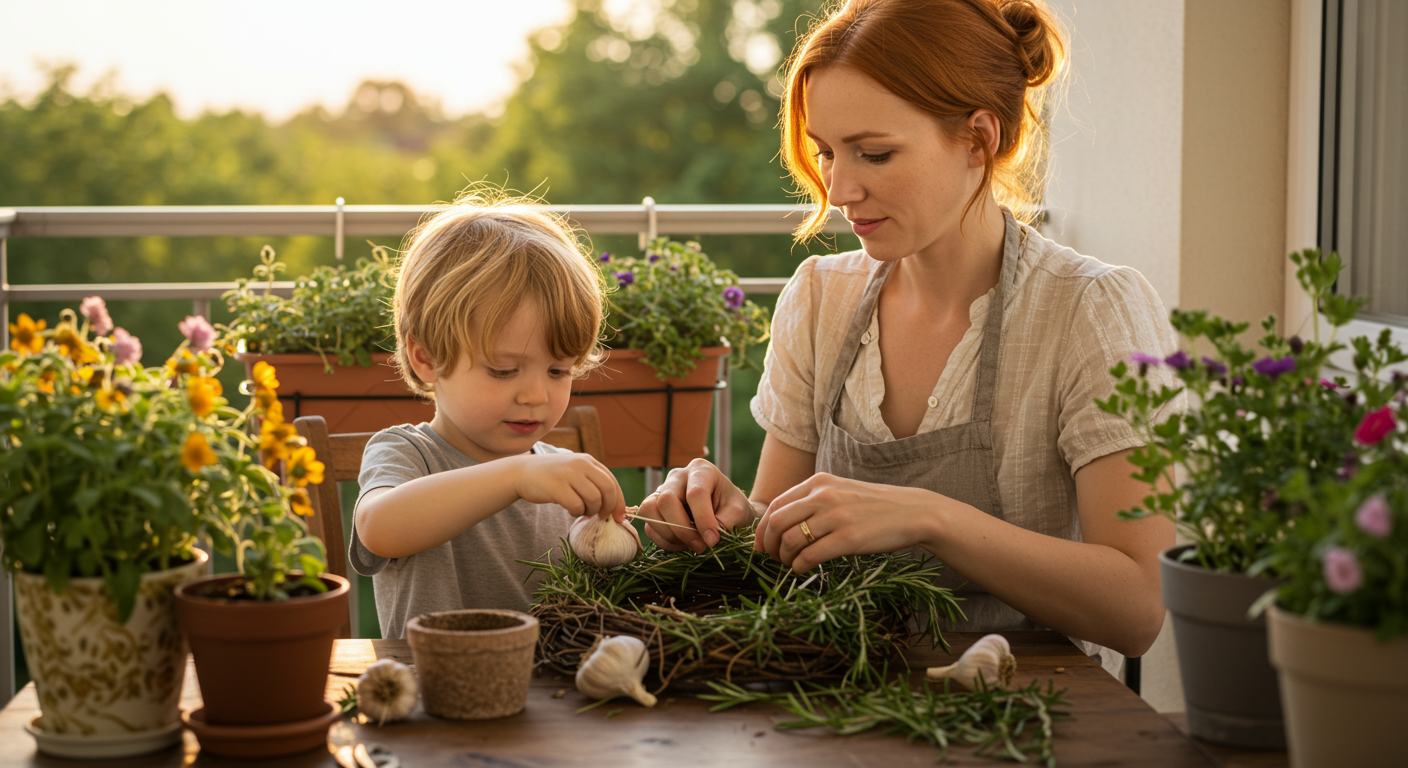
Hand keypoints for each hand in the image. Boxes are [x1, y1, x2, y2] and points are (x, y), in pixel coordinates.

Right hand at [513, 453, 626, 521]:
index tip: (620, 517)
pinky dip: (576, 512)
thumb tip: (614, 506)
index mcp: (588, 461)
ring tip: (581, 510)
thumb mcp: (574, 471)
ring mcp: (569, 474)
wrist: (521, 472)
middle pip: (608, 490)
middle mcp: (581, 464)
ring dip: (590, 510)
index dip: (619, 501)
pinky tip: (570, 509)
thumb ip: (592, 481)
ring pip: (594, 499)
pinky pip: (576, 505)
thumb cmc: (552, 477)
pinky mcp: (557, 486)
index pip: (612, 481)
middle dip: (608, 507)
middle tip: (601, 516)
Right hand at [635, 458, 753, 552]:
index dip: (703, 519)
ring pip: (650, 511)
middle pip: (666, 500)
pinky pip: (649, 527)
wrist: (727, 512)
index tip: (713, 540)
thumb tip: (706, 540)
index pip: (695, 493)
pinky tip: (683, 544)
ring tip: (692, 545)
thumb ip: (725, 524)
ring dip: (670, 536)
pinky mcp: (654, 509)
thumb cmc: (733, 508)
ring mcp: (661, 491)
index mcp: (701, 470)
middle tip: (700, 546)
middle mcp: (677, 476)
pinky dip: (665, 542)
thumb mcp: (739, 512)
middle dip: (682, 529)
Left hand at [755, 473, 941, 572]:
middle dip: (768, 545)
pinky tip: (803, 569)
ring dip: (784, 558)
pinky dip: (799, 566)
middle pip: (776, 522)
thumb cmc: (874, 507)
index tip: (760, 545)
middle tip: (772, 559)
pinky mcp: (848, 538)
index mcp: (819, 482)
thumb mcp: (841, 491)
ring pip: (789, 540)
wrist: (913, 512)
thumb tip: (781, 522)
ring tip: (790, 564)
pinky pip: (810, 556)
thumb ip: (813, 500)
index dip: (762, 528)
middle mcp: (824, 496)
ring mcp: (836, 516)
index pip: (776, 504)